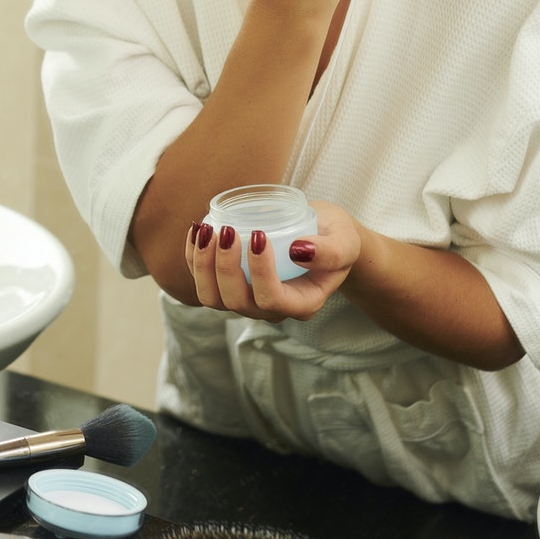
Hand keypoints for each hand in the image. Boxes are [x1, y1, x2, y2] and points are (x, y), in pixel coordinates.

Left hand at [182, 200, 361, 320]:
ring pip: (212, 298)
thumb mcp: (345, 241)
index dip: (259, 273)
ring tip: (208, 229)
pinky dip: (194, 257)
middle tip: (227, 230)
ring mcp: (247, 300)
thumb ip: (331, 251)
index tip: (259, 235)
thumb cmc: (335, 238)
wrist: (322, 236)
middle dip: (225, 267)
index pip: (272, 299)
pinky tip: (198, 229)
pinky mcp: (229, 285)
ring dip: (202, 265)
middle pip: (236, 302)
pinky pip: (202, 280)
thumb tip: (298, 250)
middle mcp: (270, 309)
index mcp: (302, 303)